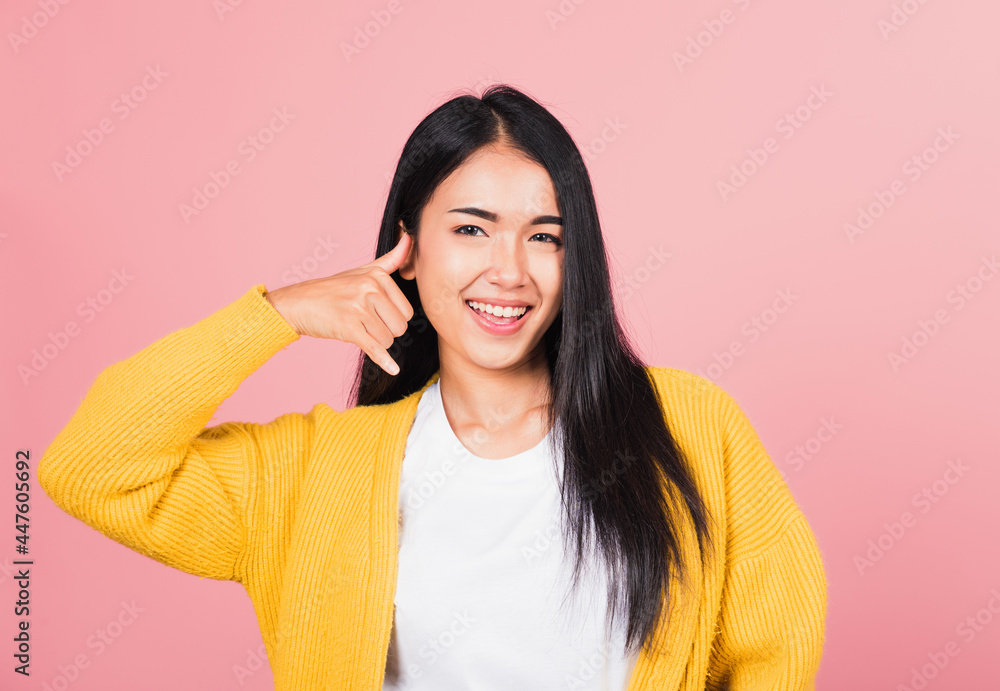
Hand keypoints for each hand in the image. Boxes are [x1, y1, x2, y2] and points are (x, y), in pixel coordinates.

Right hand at [265, 231, 414, 374]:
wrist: (298, 303)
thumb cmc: (333, 289)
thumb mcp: (362, 271)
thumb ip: (389, 260)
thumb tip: (410, 237)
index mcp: (377, 276)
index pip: (407, 311)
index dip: (394, 319)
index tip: (377, 315)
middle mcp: (369, 289)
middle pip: (400, 327)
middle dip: (387, 332)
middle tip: (367, 325)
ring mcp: (359, 308)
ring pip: (388, 340)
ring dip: (376, 342)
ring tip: (359, 330)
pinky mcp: (349, 328)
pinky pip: (375, 348)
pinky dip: (385, 361)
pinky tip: (393, 369)